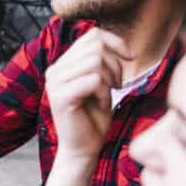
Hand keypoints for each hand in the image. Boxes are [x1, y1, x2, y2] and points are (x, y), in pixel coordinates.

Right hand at [45, 28, 132, 167]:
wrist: (82, 150)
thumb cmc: (93, 119)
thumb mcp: (99, 83)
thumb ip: (99, 61)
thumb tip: (111, 40)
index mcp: (62, 64)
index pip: (92, 35)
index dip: (115, 41)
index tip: (131, 57)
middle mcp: (54, 70)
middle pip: (96, 46)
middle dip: (115, 65)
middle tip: (118, 86)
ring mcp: (55, 83)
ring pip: (95, 61)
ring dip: (111, 79)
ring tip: (109, 95)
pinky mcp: (61, 97)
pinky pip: (94, 80)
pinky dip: (105, 92)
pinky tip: (102, 104)